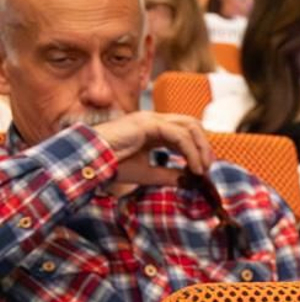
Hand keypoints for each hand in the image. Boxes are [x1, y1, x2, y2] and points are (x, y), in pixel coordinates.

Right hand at [94, 112, 213, 186]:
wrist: (91, 159)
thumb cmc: (112, 164)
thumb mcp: (148, 173)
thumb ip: (169, 175)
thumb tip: (189, 181)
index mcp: (153, 130)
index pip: (185, 133)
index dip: (198, 149)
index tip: (202, 170)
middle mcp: (154, 121)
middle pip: (192, 124)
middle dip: (204, 146)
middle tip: (207, 168)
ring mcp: (151, 119)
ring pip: (190, 126)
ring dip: (201, 148)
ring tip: (202, 169)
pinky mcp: (148, 123)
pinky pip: (179, 134)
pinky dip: (191, 151)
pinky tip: (193, 167)